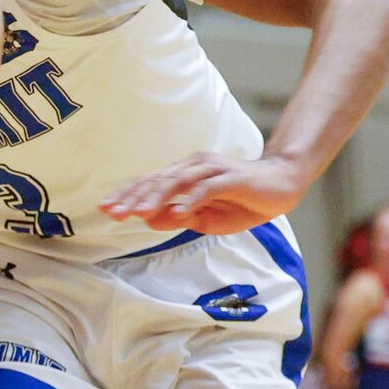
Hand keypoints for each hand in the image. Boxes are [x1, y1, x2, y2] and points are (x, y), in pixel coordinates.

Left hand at [101, 151, 308, 236]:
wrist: (282, 185)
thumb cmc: (241, 202)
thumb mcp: (204, 218)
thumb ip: (178, 218)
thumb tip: (149, 221)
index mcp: (184, 175)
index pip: (149, 183)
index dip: (127, 195)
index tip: (105, 209)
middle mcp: (194, 167)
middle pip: (158, 181)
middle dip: (134, 197)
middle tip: (114, 213)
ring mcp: (213, 170)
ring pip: (178, 181)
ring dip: (157, 197)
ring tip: (140, 213)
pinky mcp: (232, 177)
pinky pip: (208, 188)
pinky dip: (192, 200)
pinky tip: (179, 212)